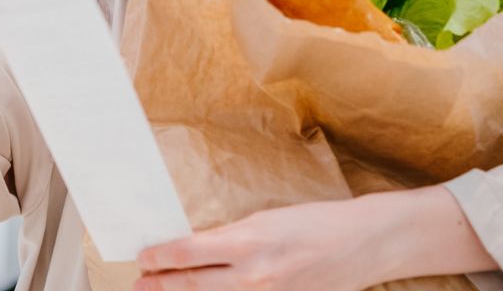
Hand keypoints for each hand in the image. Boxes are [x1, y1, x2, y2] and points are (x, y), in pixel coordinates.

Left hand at [134, 200, 380, 290]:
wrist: (361, 244)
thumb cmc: (315, 222)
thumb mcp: (266, 219)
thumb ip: (232, 238)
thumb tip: (199, 249)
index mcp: (249, 241)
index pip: (189, 253)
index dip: (161, 257)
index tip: (144, 256)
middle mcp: (255, 275)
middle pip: (194, 284)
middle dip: (162, 285)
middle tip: (141, 283)